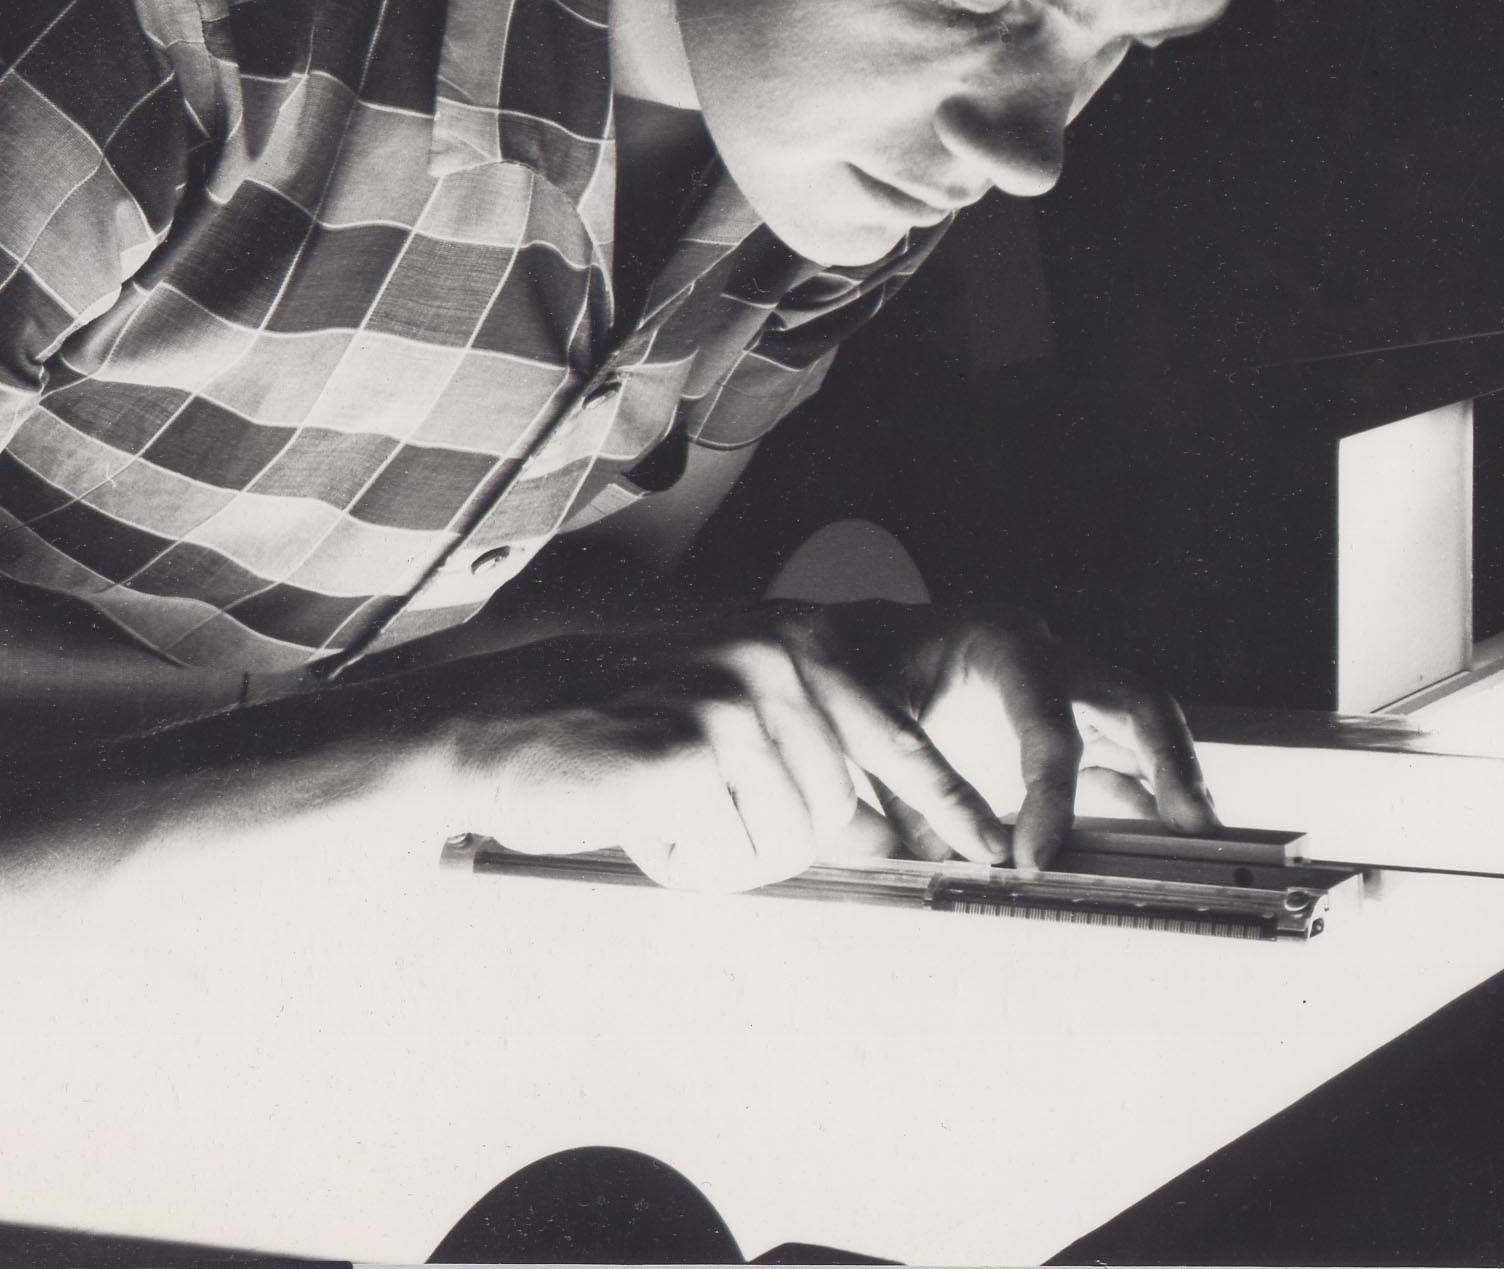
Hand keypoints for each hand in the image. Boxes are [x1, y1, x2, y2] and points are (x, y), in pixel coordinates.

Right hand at [440, 605, 1215, 890]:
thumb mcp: (731, 737)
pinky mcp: (687, 752)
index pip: (898, 741)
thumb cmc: (619, 741)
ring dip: (727, 851)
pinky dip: (686, 857)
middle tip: (695, 821)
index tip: (1002, 853)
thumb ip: (816, 770)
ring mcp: (732, 701)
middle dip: (771, 840)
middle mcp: (775, 662)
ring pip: (788, 839)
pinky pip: (727, 851)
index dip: (950, 806)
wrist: (501, 732)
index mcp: (798, 647)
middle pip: (836, 811)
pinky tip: (641, 820)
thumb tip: (891, 843)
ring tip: (665, 813)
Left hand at [813, 602, 1220, 869]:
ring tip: (1198, 840)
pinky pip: (1122, 758)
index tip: (1035, 858)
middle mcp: (1050, 657)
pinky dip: (1144, 798)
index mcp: (1001, 643)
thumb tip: (961, 864)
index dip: (1050, 794)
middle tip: (1192, 827)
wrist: (866, 642)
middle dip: (1170, 762)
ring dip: (1174, 781)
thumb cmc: (868, 670)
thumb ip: (916, 792)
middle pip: (1135, 701)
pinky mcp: (1070, 721)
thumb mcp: (871, 722)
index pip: (1047, 721)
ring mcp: (1068, 687)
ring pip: (1144, 728)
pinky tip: (1155, 841)